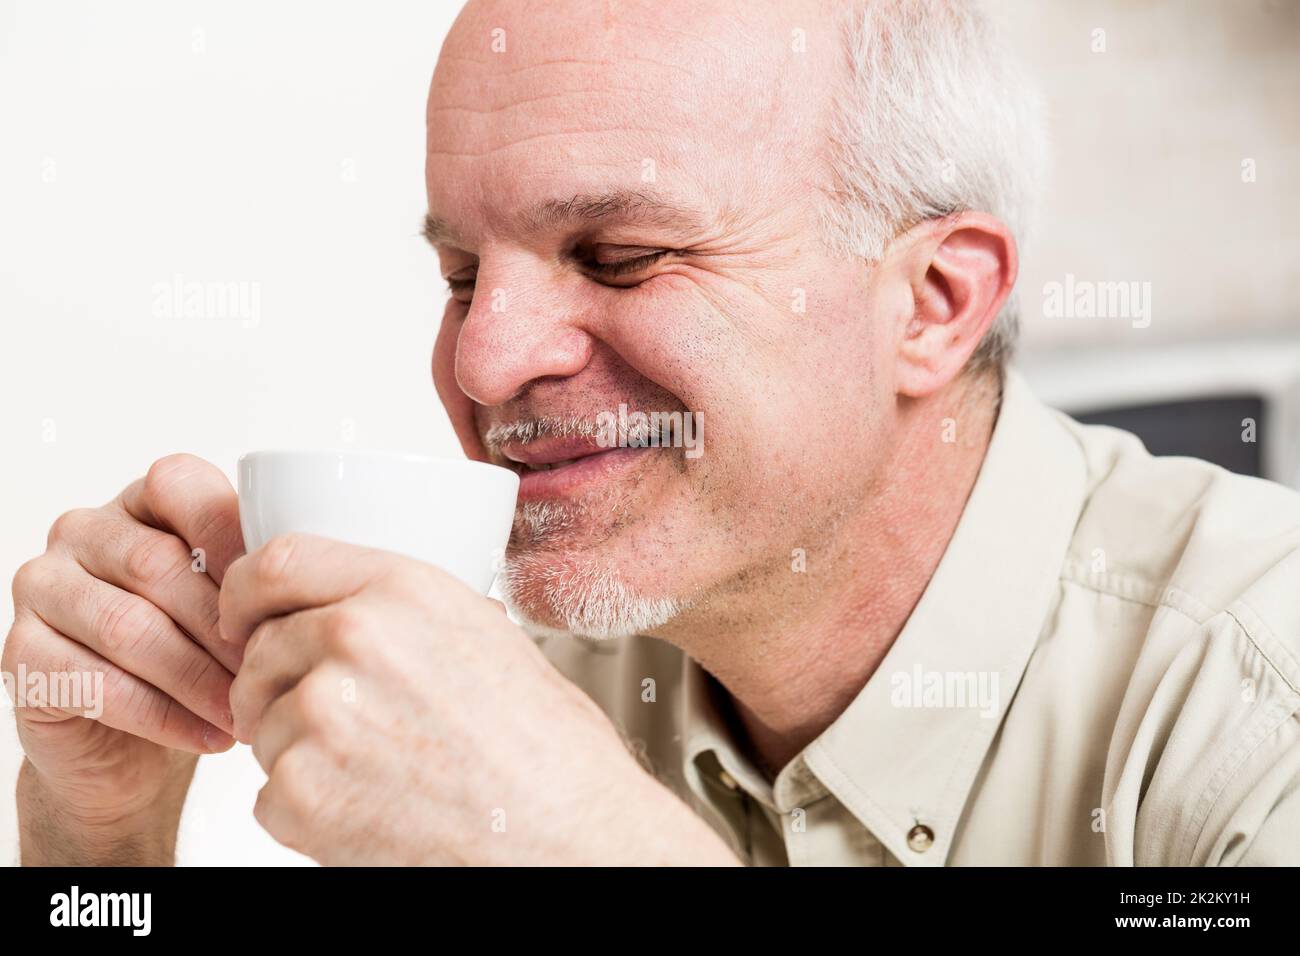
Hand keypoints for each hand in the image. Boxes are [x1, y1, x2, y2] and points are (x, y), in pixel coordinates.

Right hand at [5, 454, 243, 862]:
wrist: (138, 745)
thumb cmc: (201, 655)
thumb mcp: (238, 604)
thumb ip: (261, 572)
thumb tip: (316, 574)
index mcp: (141, 501)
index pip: (178, 484)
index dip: (232, 535)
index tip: (280, 590)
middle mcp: (82, 532)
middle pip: (158, 565)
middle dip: (225, 626)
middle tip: (275, 668)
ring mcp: (43, 588)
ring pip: (129, 628)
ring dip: (200, 678)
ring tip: (250, 713)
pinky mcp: (22, 655)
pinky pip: (97, 683)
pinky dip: (165, 716)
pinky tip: (212, 736)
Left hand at [220, 533, 739, 864]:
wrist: (567, 831)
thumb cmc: (545, 745)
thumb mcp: (485, 633)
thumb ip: (405, 608)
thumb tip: (351, 605)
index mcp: (402, 589)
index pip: (276, 561)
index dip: (245, 592)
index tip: (242, 615)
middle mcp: (355, 639)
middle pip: (261, 649)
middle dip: (281, 685)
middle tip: (338, 720)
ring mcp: (323, 716)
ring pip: (260, 721)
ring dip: (296, 747)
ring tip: (374, 768)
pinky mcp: (302, 791)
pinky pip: (267, 790)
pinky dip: (305, 807)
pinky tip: (371, 805)